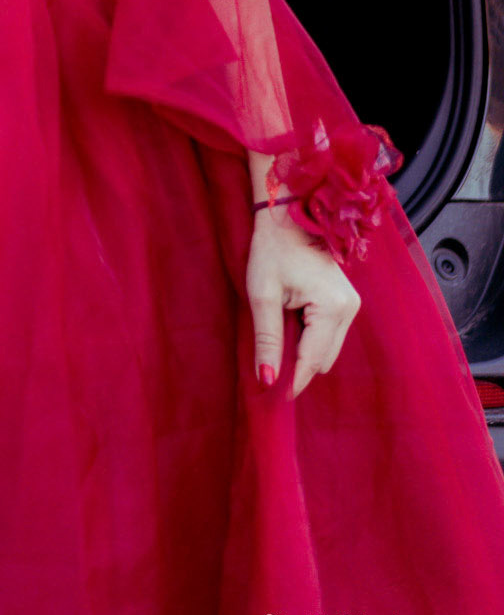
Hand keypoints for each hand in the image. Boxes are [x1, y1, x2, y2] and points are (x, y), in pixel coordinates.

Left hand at [245, 204, 361, 397]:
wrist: (288, 216)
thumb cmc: (271, 250)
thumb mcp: (263, 295)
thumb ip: (267, 339)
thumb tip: (268, 380)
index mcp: (332, 308)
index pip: (312, 360)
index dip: (293, 381)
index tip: (274, 398)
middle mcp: (349, 309)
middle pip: (323, 359)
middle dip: (298, 366)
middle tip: (268, 362)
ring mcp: (351, 305)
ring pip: (327, 349)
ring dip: (304, 350)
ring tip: (279, 329)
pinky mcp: (346, 302)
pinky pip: (329, 334)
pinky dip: (310, 337)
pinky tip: (290, 320)